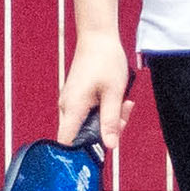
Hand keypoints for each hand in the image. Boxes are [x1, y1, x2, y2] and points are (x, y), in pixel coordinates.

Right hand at [55, 28, 129, 156]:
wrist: (98, 38)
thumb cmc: (106, 62)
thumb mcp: (114, 93)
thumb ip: (111, 121)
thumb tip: (110, 146)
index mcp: (74, 107)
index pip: (66, 142)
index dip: (79, 152)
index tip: (99, 151)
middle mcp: (67, 107)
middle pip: (83, 135)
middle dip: (106, 130)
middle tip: (123, 114)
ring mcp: (71, 101)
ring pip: (89, 123)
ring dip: (108, 119)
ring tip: (123, 101)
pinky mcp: (77, 97)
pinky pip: (90, 113)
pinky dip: (104, 110)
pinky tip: (116, 98)